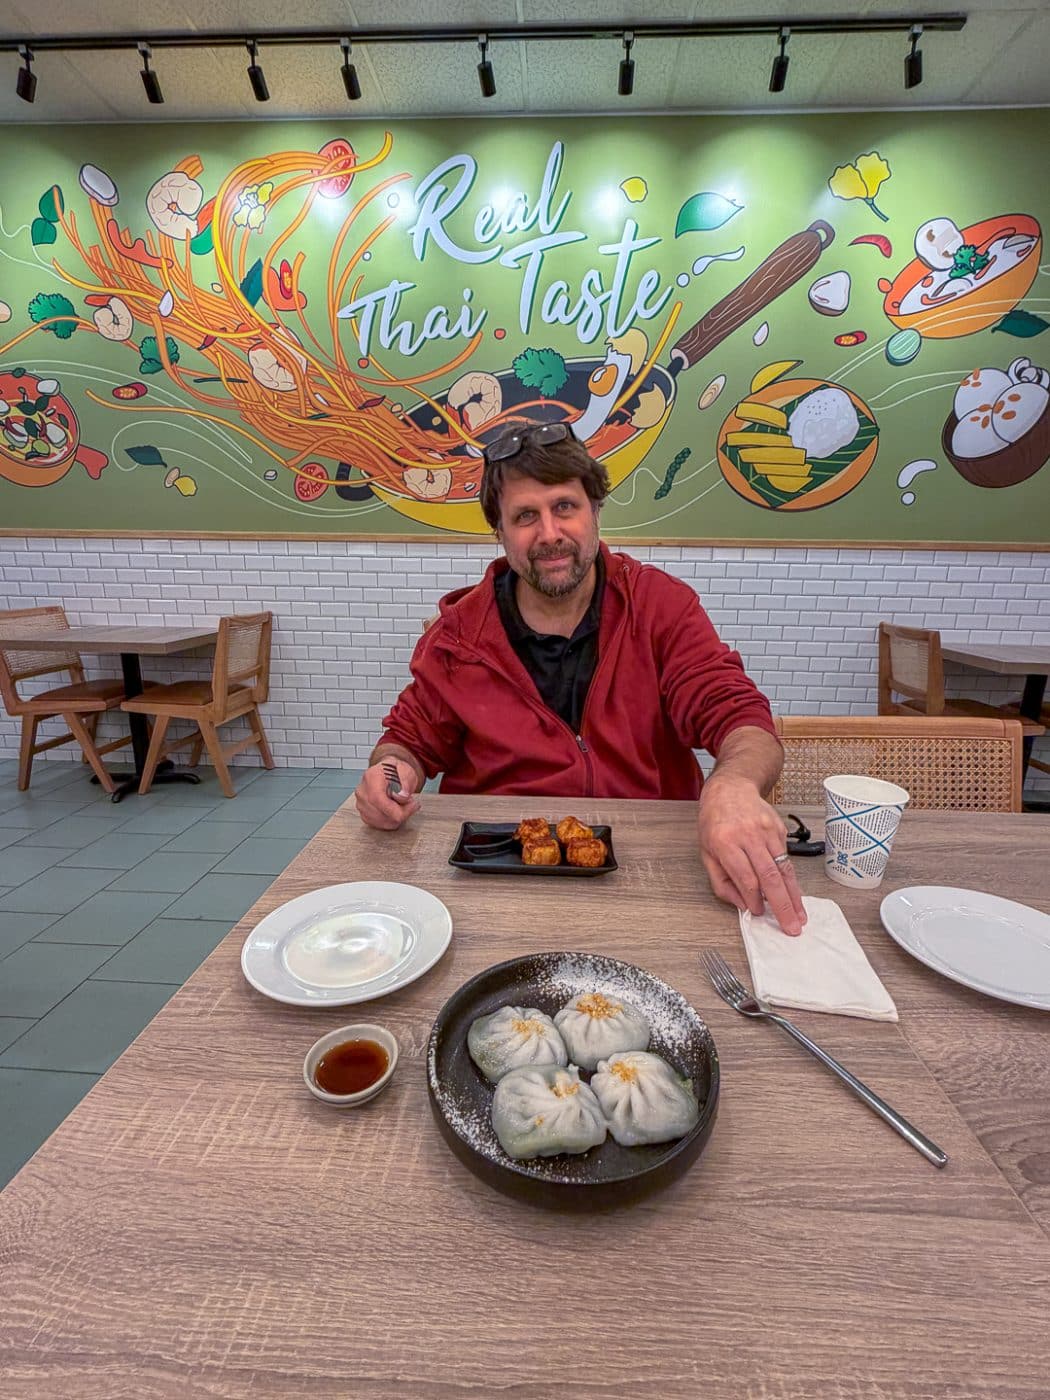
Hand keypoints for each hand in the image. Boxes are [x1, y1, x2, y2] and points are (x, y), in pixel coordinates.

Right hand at [354, 758, 420, 830]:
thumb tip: (402, 797)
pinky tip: (396, 811)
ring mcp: (361, 803)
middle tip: (412, 803)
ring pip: (381, 821)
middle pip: (380, 813)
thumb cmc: (395, 771)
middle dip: (401, 812)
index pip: (378, 799)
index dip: (395, 809)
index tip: (411, 806)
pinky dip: (391, 821)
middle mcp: (362, 791)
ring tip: (403, 805)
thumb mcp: (405, 770)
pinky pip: (379, 824)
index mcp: (371, 777)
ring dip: (397, 817)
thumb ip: (405, 782)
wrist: (387, 773)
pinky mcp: (364, 813)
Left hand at [697, 775, 806, 935]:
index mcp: (725, 842)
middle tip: (792, 926)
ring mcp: (767, 830)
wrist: (730, 789)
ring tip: (801, 915)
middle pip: (770, 876)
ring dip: (794, 895)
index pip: (746, 878)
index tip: (759, 913)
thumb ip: (722, 882)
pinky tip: (794, 893)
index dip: (755, 900)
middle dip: (783, 905)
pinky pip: (786, 858)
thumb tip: (743, 905)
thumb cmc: (714, 822)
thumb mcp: (707, 853)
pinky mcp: (779, 829)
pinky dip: (791, 878)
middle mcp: (749, 835)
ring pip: (784, 868)